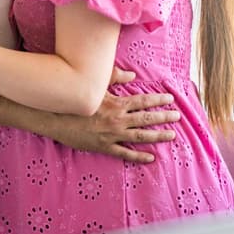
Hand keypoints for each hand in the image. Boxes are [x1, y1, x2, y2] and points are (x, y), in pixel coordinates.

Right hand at [48, 68, 180, 162]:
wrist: (56, 118)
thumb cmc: (76, 99)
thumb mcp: (96, 85)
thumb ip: (115, 77)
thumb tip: (132, 75)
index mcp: (117, 104)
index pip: (144, 101)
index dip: (159, 100)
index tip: (170, 99)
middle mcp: (118, 120)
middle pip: (147, 119)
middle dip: (164, 117)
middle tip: (177, 117)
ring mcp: (112, 135)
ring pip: (140, 137)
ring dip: (158, 136)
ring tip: (172, 136)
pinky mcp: (105, 147)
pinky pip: (125, 153)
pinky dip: (139, 156)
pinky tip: (151, 158)